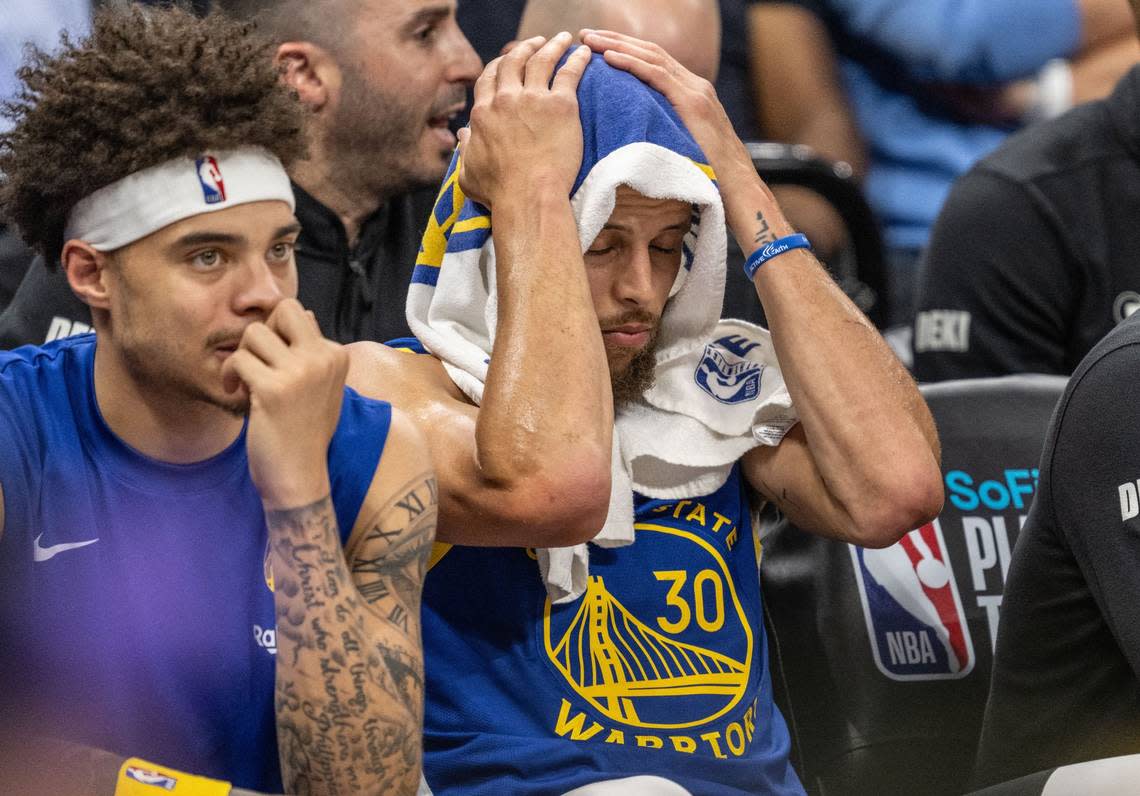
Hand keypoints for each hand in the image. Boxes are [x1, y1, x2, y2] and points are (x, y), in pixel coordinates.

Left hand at [221, 299, 347, 507]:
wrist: (299, 476)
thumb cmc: (304, 432)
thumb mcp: (320, 386)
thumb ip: (311, 352)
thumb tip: (302, 312)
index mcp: (337, 355)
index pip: (299, 315)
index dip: (277, 336)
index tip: (271, 364)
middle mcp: (323, 358)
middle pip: (282, 310)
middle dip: (262, 332)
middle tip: (256, 362)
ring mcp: (300, 373)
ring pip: (253, 333)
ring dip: (242, 356)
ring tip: (245, 381)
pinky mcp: (273, 389)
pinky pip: (238, 359)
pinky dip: (230, 375)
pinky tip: (236, 393)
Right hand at [457, 32, 591, 207]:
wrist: (528, 197)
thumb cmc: (499, 193)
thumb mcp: (468, 174)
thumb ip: (465, 151)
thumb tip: (462, 135)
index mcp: (483, 113)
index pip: (489, 78)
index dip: (499, 65)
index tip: (507, 61)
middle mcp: (505, 100)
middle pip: (513, 61)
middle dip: (524, 48)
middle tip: (536, 43)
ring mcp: (533, 100)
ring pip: (541, 60)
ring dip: (551, 45)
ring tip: (560, 38)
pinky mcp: (561, 106)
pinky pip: (569, 73)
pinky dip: (577, 59)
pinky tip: (585, 52)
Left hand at [579, 29, 757, 188]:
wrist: (736, 183)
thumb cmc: (707, 172)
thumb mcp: (680, 142)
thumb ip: (664, 128)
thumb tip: (636, 134)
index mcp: (690, 91)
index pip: (653, 60)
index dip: (625, 49)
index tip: (597, 46)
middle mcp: (694, 84)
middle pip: (650, 51)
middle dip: (616, 40)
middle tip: (585, 35)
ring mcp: (695, 91)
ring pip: (651, 56)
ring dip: (617, 45)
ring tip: (589, 40)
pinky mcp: (692, 102)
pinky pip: (657, 76)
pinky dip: (632, 64)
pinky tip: (609, 58)